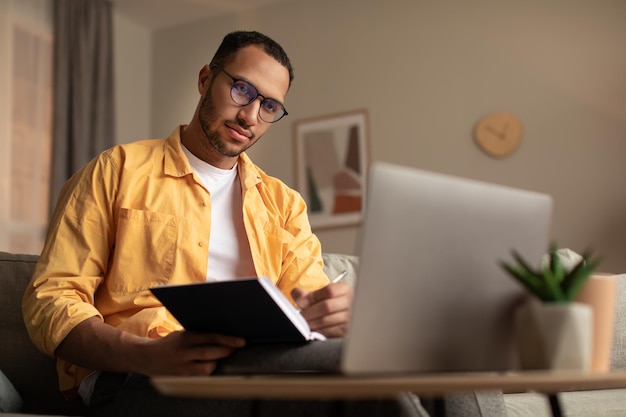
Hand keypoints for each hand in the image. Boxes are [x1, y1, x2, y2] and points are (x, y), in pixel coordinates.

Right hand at [54, 317, 244, 377]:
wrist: (143, 357)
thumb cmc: (170, 342)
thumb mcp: (182, 332)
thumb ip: (200, 331)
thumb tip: (224, 324)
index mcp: (184, 337)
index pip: (210, 337)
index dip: (227, 339)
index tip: (242, 340)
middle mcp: (183, 352)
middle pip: (211, 353)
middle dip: (227, 351)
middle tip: (239, 347)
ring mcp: (181, 367)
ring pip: (207, 368)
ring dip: (219, 363)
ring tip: (228, 356)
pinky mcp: (181, 377)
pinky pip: (200, 377)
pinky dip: (210, 372)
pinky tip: (216, 367)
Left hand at [291, 282, 352, 337]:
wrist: (339, 316)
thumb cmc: (328, 304)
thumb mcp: (319, 295)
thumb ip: (306, 294)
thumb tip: (297, 295)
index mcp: (344, 290)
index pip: (329, 291)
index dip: (313, 297)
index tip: (301, 302)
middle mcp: (351, 302)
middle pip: (327, 306)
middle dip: (310, 312)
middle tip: (301, 315)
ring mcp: (350, 318)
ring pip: (326, 320)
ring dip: (312, 323)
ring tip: (305, 323)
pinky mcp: (346, 331)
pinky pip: (329, 332)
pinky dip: (318, 331)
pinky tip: (313, 329)